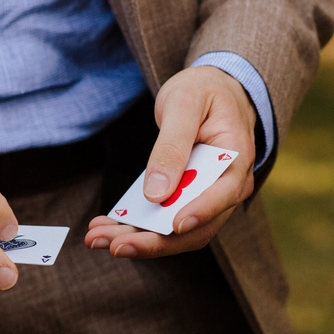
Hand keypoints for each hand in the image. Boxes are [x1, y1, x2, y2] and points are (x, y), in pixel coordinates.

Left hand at [84, 66, 257, 257]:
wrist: (214, 89)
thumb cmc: (203, 91)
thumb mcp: (184, 105)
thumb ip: (172, 146)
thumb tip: (157, 194)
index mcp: (236, 159)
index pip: (223, 194)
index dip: (199, 213)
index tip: (172, 226)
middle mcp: (228, 188)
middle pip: (195, 227)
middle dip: (153, 241)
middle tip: (111, 244)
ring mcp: (209, 198)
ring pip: (176, 233)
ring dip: (137, 240)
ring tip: (96, 238)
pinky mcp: (189, 200)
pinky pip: (165, 221)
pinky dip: (136, 227)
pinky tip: (106, 226)